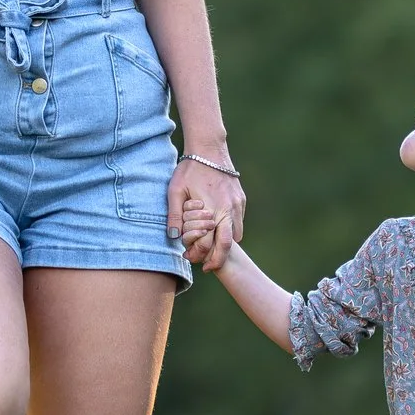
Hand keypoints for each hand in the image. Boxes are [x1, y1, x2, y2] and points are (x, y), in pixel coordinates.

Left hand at [168, 154, 243, 269]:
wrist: (209, 148)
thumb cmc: (189, 169)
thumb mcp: (175, 191)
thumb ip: (175, 215)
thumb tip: (174, 237)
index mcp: (213, 209)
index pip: (211, 243)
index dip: (201, 255)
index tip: (191, 259)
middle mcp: (229, 209)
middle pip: (228, 245)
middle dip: (218, 258)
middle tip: (207, 266)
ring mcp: (238, 205)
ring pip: (236, 235)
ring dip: (224, 242)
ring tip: (209, 244)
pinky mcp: (241, 200)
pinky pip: (238, 222)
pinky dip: (229, 229)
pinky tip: (216, 227)